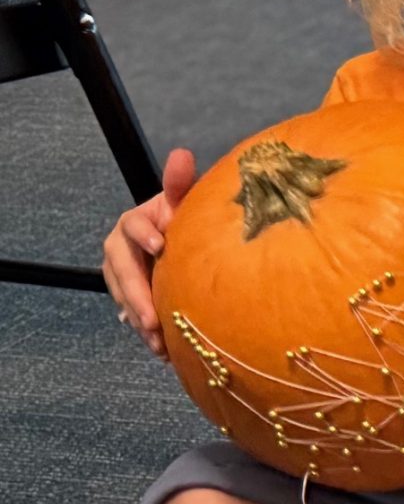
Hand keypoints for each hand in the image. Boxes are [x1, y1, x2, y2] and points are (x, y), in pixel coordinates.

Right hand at [101, 147, 196, 358]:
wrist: (178, 241)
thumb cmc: (182, 218)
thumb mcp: (182, 202)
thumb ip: (179, 183)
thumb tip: (181, 154)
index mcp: (135, 222)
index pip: (133, 226)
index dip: (144, 234)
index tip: (161, 246)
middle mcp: (120, 248)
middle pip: (122, 271)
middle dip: (136, 295)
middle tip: (152, 317)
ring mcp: (120, 273)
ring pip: (124, 297)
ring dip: (140, 319)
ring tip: (158, 340)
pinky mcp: (127, 294)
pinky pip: (132, 314)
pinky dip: (145, 332)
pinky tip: (162, 349)